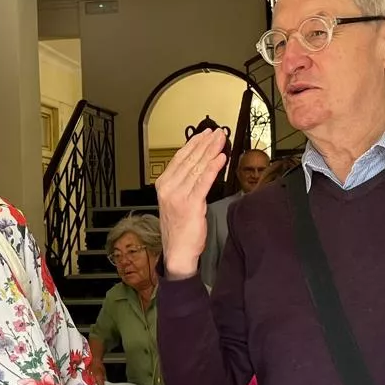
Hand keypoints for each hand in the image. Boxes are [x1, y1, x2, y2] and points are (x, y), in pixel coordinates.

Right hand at [155, 130, 227, 278]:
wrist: (177, 251)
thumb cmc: (179, 228)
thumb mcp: (177, 201)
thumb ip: (184, 183)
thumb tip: (199, 165)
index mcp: (163, 184)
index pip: (180, 158)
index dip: (194, 144)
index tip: (205, 134)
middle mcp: (168, 187)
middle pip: (190, 159)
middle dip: (205, 143)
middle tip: (218, 132)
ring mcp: (178, 195)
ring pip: (197, 167)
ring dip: (211, 151)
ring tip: (221, 140)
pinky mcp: (190, 204)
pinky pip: (204, 181)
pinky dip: (213, 168)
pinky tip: (221, 158)